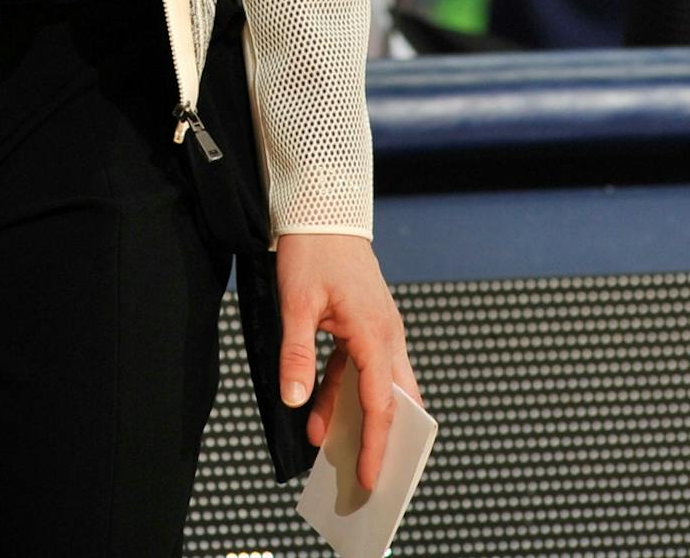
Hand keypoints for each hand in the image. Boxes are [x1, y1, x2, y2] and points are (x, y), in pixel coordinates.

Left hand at [275, 232, 420, 493]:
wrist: (324, 210)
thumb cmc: (313, 251)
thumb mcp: (296, 304)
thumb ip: (297, 354)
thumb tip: (294, 399)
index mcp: (376, 335)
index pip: (382, 404)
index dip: (377, 445)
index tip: (371, 479)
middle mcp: (387, 336)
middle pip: (396, 401)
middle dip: (385, 441)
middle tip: (369, 478)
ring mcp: (379, 331)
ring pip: (378, 387)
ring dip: (357, 418)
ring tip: (331, 452)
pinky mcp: (366, 326)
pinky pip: (360, 370)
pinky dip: (344, 394)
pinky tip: (319, 415)